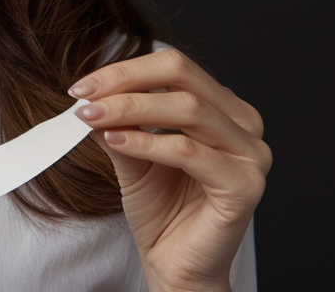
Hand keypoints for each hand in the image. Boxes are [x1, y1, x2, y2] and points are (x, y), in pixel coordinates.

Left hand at [70, 49, 270, 291]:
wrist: (175, 268)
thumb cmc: (162, 212)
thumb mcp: (132, 156)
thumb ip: (119, 122)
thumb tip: (91, 94)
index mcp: (224, 109)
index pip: (176, 67)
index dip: (127, 70)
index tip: (83, 85)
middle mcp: (244, 125)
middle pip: (183, 77)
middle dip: (126, 82)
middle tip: (83, 96)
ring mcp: (250, 155)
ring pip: (188, 110)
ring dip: (131, 108)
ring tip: (92, 117)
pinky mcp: (244, 186)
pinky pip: (189, 152)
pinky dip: (148, 142)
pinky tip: (116, 141)